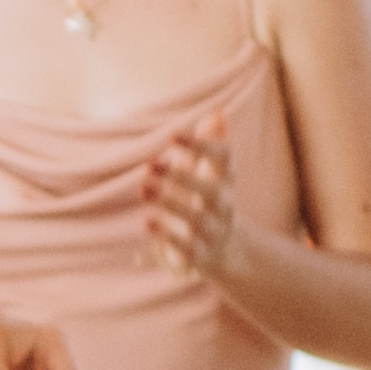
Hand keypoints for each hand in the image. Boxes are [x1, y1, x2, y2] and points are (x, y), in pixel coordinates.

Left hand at [139, 117, 252, 284]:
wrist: (228, 251)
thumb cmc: (212, 201)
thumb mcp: (213, 174)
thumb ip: (210, 144)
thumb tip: (216, 112)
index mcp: (226, 181)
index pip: (223, 158)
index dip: (202, 145)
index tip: (172, 134)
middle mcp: (223, 207)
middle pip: (211, 192)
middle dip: (182, 178)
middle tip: (150, 164)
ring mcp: (212, 233)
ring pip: (195, 221)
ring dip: (170, 205)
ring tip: (143, 189)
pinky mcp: (198, 257)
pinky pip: (184, 251)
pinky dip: (165, 239)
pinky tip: (145, 223)